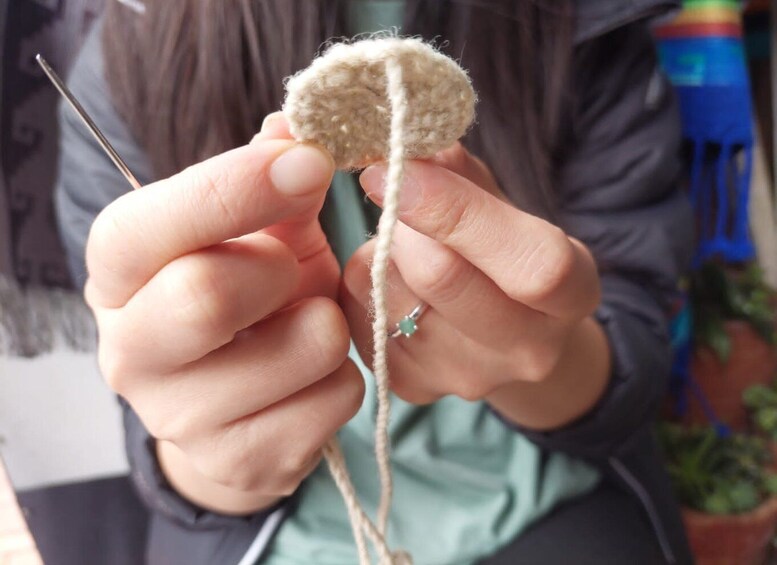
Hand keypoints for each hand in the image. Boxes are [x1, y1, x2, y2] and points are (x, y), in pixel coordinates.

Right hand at [85, 114, 363, 514]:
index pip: (152, 224)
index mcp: (121, 273)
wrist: (235, 403)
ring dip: (328, 322)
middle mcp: (131, 349)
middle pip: (206, 296)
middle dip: (281, 268)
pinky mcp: (242, 460)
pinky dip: (344, 373)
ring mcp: (182, 418)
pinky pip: (336, 398)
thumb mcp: (256, 230)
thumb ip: (272, 178)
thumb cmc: (247, 296)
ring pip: (304, 347)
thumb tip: (296, 126)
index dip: (237, 186)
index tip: (311, 160)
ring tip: (305, 324)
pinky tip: (312, 374)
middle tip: (292, 266)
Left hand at [340, 144, 609, 427]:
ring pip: (388, 295)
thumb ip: (463, 174)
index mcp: (573, 294)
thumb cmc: (508, 257)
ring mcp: (468, 377)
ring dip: (379, 251)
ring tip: (399, 242)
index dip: (459, 209)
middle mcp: (527, 349)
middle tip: (388, 186)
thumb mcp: (507, 208)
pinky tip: (387, 277)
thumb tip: (407, 137)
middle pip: (443, 278)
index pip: (529, 263)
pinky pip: (361, 319)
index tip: (402, 165)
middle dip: (404, 221)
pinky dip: (363, 285)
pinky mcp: (414, 388)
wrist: (511, 338)